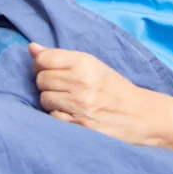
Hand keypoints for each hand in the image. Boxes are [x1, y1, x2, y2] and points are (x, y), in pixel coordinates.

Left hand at [30, 44, 167, 145]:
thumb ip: (61, 57)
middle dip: (46, 82)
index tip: (46, 69)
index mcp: (84, 62)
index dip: (40, 64)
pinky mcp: (78, 126)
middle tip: (60, 87)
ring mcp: (78, 105)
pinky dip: (58, 116)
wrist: (141, 116)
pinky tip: (71, 114)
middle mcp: (80, 82)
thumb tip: (31, 48)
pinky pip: (52, 117)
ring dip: (51, 100)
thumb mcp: (93, 65)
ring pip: (44, 98)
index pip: (43, 59)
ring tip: (67, 101)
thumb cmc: (115, 88)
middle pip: (41, 79)